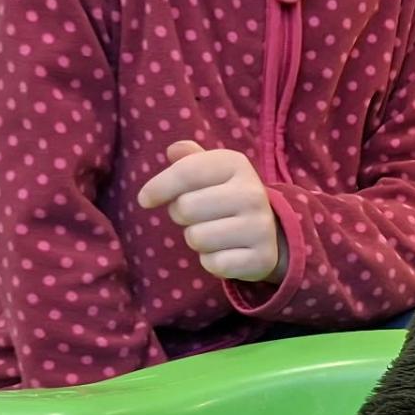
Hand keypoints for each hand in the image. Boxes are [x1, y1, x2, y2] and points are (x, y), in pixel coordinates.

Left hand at [138, 141, 286, 283]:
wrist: (270, 232)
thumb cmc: (226, 196)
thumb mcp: (212, 172)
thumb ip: (190, 159)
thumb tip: (173, 150)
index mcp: (236, 164)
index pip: (185, 173)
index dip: (158, 187)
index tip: (145, 199)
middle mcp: (252, 193)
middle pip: (185, 208)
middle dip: (181, 215)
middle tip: (196, 216)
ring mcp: (260, 227)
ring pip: (197, 238)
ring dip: (196, 239)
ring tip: (212, 233)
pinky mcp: (262, 258)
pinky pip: (213, 263)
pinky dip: (211, 262)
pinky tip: (225, 252)